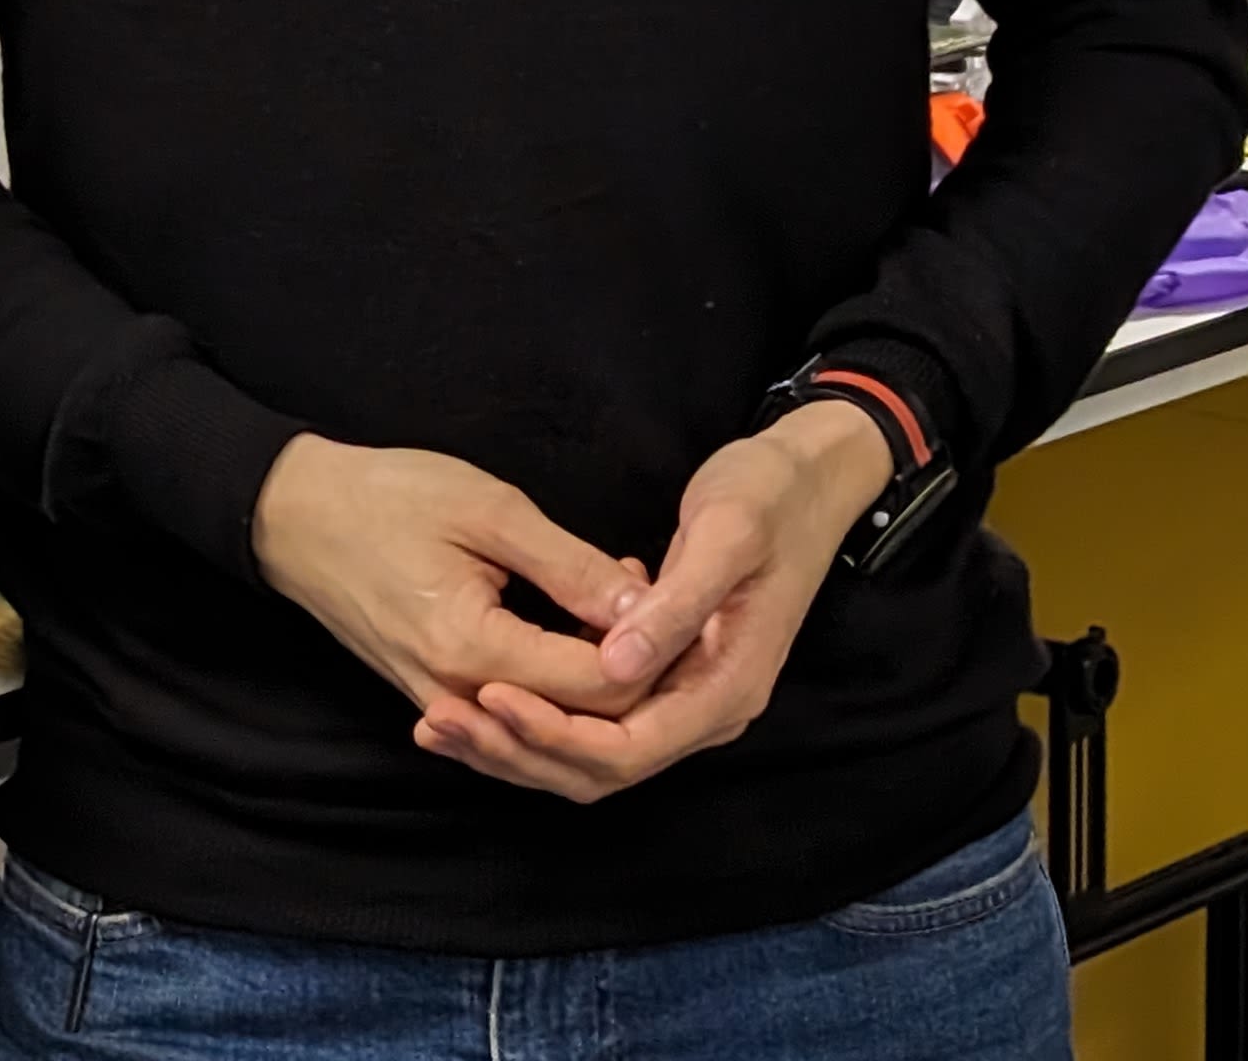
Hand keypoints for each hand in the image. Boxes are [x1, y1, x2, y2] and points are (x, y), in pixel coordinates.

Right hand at [247, 435, 658, 733]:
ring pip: (551, 736)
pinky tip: (580, 644)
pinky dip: (559, 697)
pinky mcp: (434, 699)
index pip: (599, 689)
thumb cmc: (385, 498)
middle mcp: (458, 697)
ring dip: (599, 692)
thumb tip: (646, 609)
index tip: (680, 600)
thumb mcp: (487, 510)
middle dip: (637, 678)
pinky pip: (515, 726)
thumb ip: (570, 567)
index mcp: (473, 649)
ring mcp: (442, 706)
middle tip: (658, 607)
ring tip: (623, 621)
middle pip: (583, 727)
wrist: (293, 515)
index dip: (654, 652)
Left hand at [427, 400, 892, 802]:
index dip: (554, 731)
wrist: (809, 481)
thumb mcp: (726, 536)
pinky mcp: (665, 675)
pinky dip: (541, 713)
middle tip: (438, 720)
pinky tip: (483, 686)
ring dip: (522, 740)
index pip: (629, 749)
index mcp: (726, 687)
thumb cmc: (768, 498)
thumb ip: (676, 605)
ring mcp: (687, 696)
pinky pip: (595, 719)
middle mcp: (708, 709)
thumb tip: (618, 665)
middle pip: (604, 768)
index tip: (485, 695)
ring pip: (594, 753)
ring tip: (442, 716)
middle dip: (521, 750)